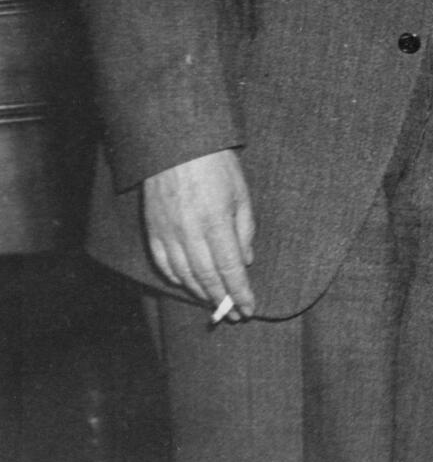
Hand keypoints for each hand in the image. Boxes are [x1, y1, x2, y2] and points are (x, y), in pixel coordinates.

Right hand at [143, 149, 256, 318]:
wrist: (175, 146)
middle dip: (223, 300)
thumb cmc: (216, 165)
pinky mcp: (153, 230)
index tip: (249, 307)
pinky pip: (163, 263)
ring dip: (200, 293)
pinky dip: (176, 279)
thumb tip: (245, 261)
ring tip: (215, 305)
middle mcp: (189, 233)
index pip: (230, 269)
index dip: (240, 292)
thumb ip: (244, 229)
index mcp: (215, 223)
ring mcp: (168, 233)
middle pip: (206, 277)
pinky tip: (187, 285)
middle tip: (235, 315)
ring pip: (183, 275)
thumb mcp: (241, 193)